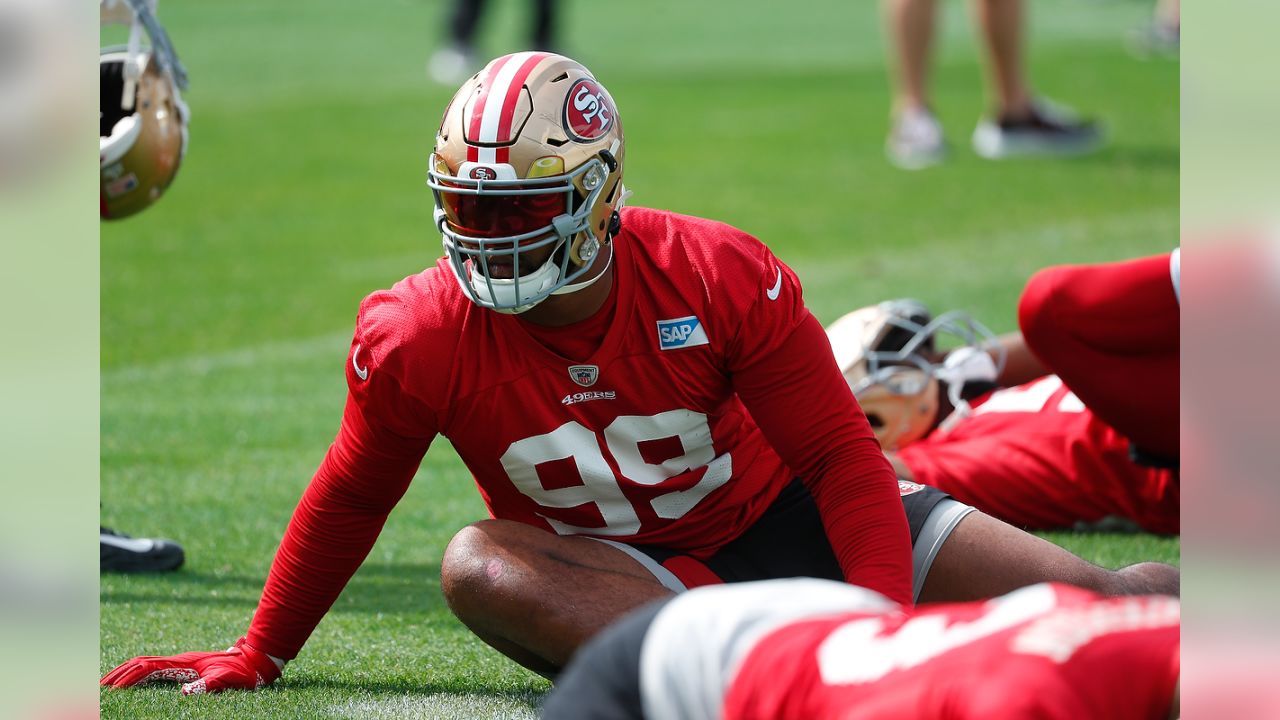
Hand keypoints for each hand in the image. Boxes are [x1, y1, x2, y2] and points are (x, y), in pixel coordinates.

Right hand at [100, 637, 281, 694]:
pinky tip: (132, 681)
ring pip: (145, 663)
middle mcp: (178, 659)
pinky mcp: (185, 666)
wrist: (256, 659)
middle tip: (96, 688)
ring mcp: (180, 661)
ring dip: (125, 672)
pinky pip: (155, 668)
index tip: (109, 689)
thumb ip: (207, 685)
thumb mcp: (226, 679)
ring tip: (106, 684)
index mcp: (182, 662)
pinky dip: (138, 673)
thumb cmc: (242, 671)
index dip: (127, 678)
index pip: (147, 668)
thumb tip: (186, 693)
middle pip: (140, 663)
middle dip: (117, 675)